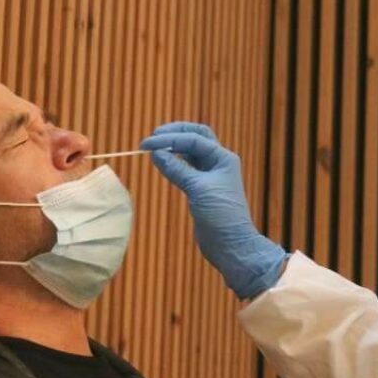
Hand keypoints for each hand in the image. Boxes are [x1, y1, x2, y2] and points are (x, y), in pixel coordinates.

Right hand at [140, 122, 286, 298]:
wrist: (230, 244)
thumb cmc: (220, 215)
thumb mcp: (198, 189)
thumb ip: (177, 169)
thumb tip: (155, 153)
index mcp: (223, 158)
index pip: (194, 139)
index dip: (169, 139)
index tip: (147, 144)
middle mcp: (218, 162)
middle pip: (196, 137)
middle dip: (175, 133)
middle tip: (153, 136)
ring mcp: (210, 175)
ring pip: (190, 152)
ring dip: (173, 146)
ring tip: (153, 147)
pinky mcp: (201, 188)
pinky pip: (186, 167)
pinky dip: (173, 162)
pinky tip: (161, 162)